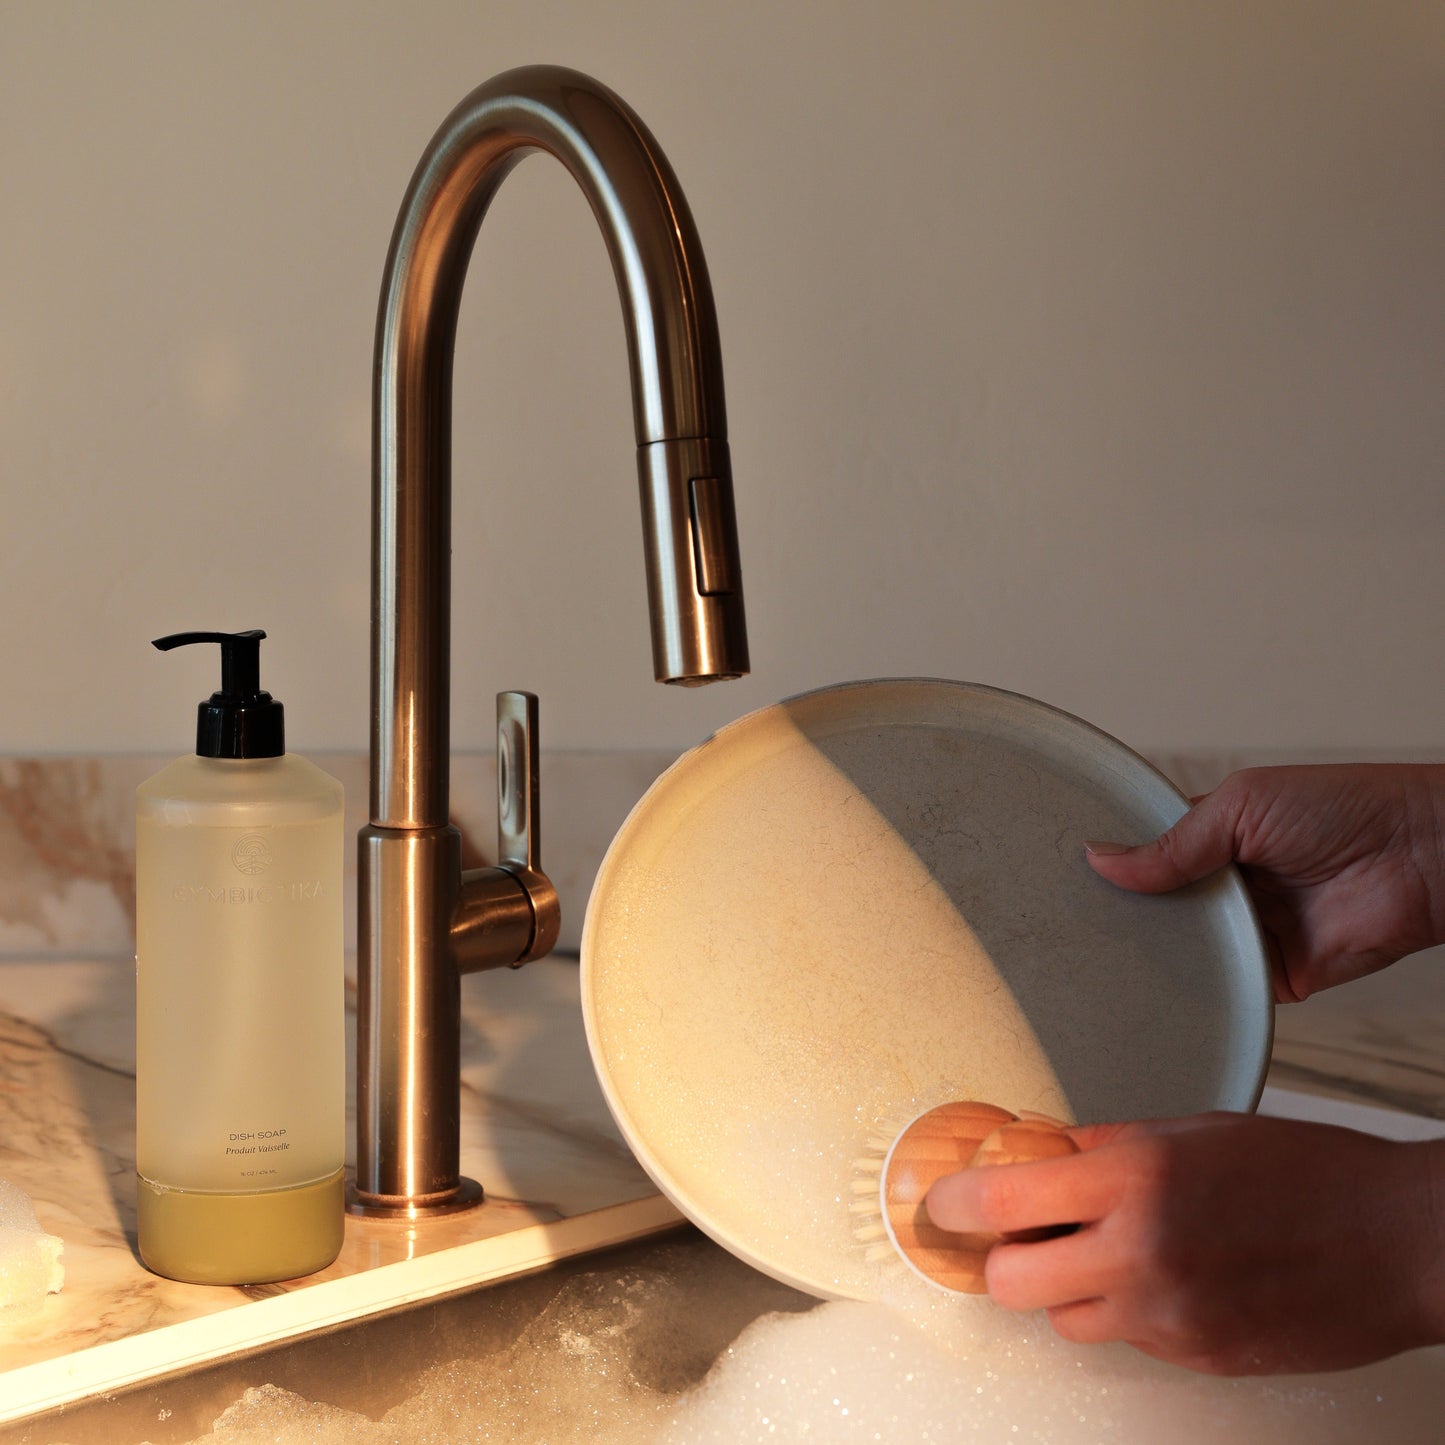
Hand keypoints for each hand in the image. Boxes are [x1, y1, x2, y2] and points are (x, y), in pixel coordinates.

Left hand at [926, 1112, 1444, 1374]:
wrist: (1395, 1239)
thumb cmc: (1303, 1171)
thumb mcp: (1190, 1130)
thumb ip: (1104, 1145)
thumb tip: (1037, 1150)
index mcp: (1133, 1176)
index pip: (1002, 1197)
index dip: (958, 1201)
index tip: (945, 1201)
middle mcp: (1141, 1251)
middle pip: (1011, 1282)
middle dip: (1004, 1259)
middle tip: (1018, 1236)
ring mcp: (1169, 1315)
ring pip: (1065, 1321)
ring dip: (1067, 1290)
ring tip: (1107, 1251)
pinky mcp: (1198, 1357)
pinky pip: (1127, 1341)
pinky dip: (1126, 1313)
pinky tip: (1164, 1277)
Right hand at [1086, 764, 1444, 1000]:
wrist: (1421, 856)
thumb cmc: (1348, 808)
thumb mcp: (1243, 806)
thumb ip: (1175, 841)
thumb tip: (1105, 859)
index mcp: (1215, 835)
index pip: (1149, 852)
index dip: (1115, 863)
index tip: (1071, 875)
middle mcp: (1228, 884)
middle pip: (1160, 905)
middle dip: (1128, 912)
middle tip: (1078, 920)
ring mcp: (1250, 929)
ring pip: (1186, 949)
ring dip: (1159, 952)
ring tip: (1106, 954)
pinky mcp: (1274, 973)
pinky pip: (1225, 986)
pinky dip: (1199, 988)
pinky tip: (1160, 985)